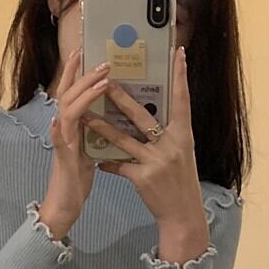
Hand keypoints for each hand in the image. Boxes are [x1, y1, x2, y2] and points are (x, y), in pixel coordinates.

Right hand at [39, 48, 111, 238]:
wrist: (64, 204)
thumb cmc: (78, 178)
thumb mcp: (90, 148)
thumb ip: (93, 131)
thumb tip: (106, 115)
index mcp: (73, 125)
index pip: (74, 93)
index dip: (77, 73)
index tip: (85, 51)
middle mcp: (64, 129)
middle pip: (67, 94)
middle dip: (81, 74)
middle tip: (98, 58)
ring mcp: (62, 142)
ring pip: (67, 111)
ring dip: (82, 94)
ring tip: (99, 80)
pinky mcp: (63, 158)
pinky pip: (60, 140)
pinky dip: (60, 128)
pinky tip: (59, 118)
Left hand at [79, 46, 207, 232]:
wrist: (183, 215)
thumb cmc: (182, 182)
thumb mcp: (182, 154)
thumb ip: (169, 135)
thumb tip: (153, 116)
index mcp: (183, 135)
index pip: (182, 100)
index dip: (181, 77)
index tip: (179, 54)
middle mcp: (171, 145)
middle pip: (142, 116)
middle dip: (122, 99)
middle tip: (105, 82)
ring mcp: (156, 161)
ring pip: (123, 139)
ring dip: (102, 128)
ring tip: (85, 117)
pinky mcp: (142, 178)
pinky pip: (119, 166)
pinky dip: (108, 163)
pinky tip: (98, 161)